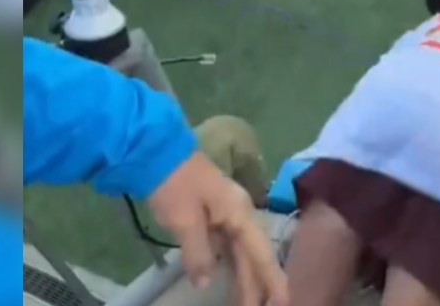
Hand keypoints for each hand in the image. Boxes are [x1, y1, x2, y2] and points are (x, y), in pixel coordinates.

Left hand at [147, 152, 288, 305]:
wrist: (156, 150)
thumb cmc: (175, 184)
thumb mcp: (185, 222)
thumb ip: (198, 255)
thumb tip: (206, 282)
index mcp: (239, 215)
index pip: (261, 255)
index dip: (272, 280)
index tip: (283, 302)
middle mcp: (238, 213)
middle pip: (251, 255)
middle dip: (256, 284)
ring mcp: (224, 211)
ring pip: (238, 250)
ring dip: (242, 276)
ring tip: (246, 301)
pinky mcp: (209, 212)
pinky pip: (224, 243)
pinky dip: (227, 263)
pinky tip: (224, 276)